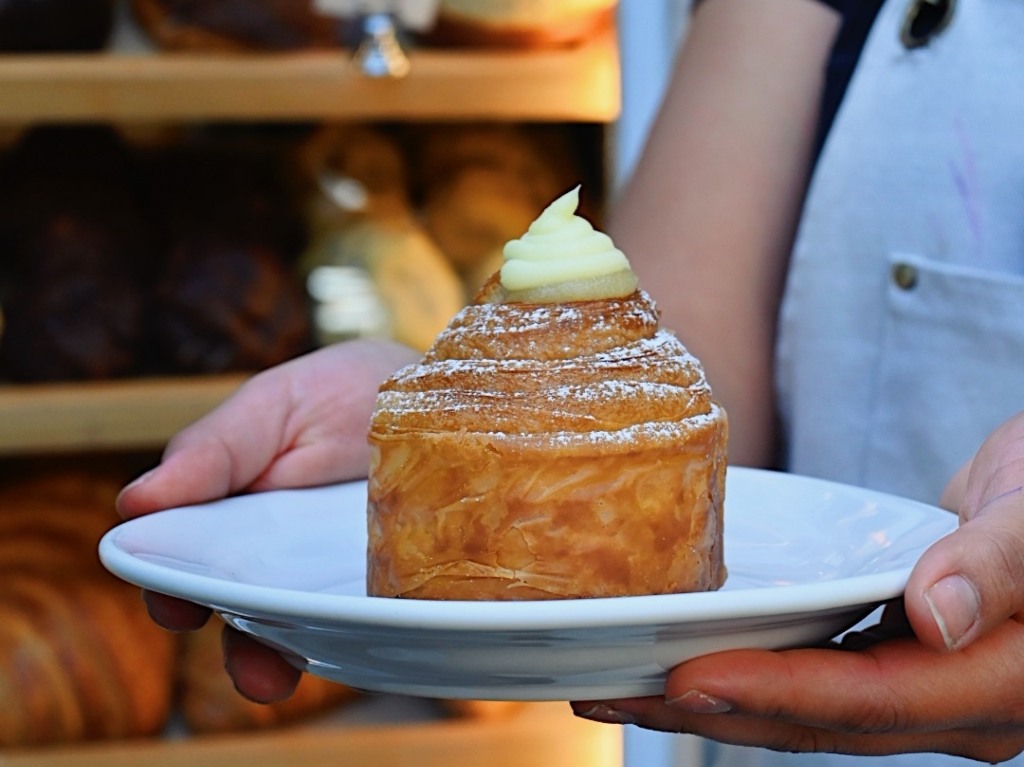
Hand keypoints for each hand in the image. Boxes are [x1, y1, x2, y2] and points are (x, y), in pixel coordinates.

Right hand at [116, 339, 415, 702]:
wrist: (439, 384)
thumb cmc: (343, 391)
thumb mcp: (275, 406)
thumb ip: (213, 451)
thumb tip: (133, 503)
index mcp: (237, 518)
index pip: (189, 569)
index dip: (176, 592)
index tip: (176, 605)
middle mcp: (286, 561)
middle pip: (252, 616)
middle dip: (246, 650)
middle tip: (255, 669)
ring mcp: (346, 578)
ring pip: (314, 631)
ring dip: (299, 659)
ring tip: (293, 677)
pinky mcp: (402, 585)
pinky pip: (385, 619)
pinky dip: (378, 634)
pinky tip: (380, 639)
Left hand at [572, 410, 1023, 761]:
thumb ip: (996, 565)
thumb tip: (936, 616)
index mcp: (992, 684)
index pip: (862, 699)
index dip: (769, 692)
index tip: (682, 676)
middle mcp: (948, 703)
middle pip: (809, 717)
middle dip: (705, 709)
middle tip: (607, 689)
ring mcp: (916, 684)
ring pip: (799, 704)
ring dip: (710, 696)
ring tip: (620, 679)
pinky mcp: (889, 654)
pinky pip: (808, 673)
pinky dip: (745, 668)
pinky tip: (690, 653)